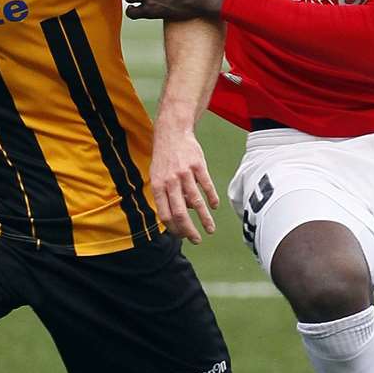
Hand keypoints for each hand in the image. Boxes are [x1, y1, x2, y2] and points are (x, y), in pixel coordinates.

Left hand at [150, 121, 218, 242]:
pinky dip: (212, 199)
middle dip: (189, 231)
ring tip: (210, 230)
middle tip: (196, 240)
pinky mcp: (198, 166)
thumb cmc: (164, 158)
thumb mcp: (158, 176)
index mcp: (158, 186)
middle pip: (180, 213)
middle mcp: (170, 181)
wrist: (172, 131)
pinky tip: (215, 207)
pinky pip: (206, 186)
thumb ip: (167, 195)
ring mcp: (185, 173)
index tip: (182, 236)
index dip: (174, 229)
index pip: (165, 215)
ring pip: (196, 203)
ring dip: (204, 220)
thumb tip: (183, 213)